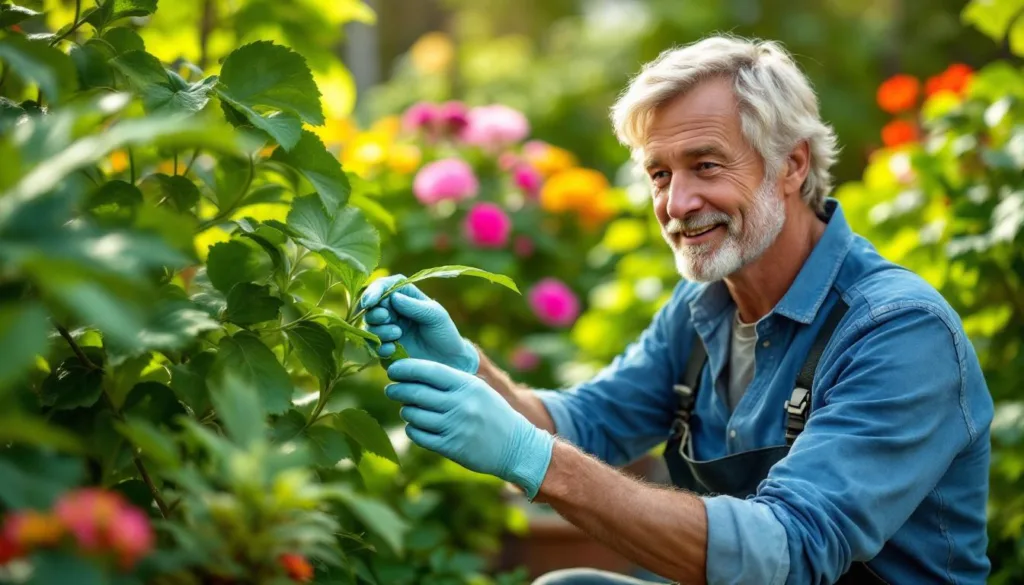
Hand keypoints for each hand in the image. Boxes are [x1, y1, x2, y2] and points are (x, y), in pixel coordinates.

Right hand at [359, 275, 479, 373]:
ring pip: (369, 327)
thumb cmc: (444, 333)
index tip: (370, 301)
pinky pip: (372, 348)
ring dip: (379, 330)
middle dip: (375, 313)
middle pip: (371, 307)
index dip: (374, 291)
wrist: (448, 361)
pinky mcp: (384, 350)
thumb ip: (415, 306)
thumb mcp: (435, 315)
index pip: (384, 286)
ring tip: (397, 334)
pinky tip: (392, 350)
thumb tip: (393, 297)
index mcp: (405, 297)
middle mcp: (392, 312)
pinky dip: (379, 347)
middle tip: (386, 317)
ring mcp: (386, 331)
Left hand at [385, 359, 554, 498]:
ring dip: (406, 411)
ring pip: (413, 415)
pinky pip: (418, 435)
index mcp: (467, 385)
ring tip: (409, 409)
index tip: (393, 369)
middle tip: (391, 389)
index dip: (406, 368)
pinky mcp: (450, 447)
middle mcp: (460, 404)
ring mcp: (455, 427)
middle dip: (398, 389)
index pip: (429, 371)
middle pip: (416, 393)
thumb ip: (449, 380)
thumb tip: (412, 373)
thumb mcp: (477, 389)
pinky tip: (416, 426)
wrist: (515, 446)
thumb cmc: (491, 413)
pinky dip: (413, 429)